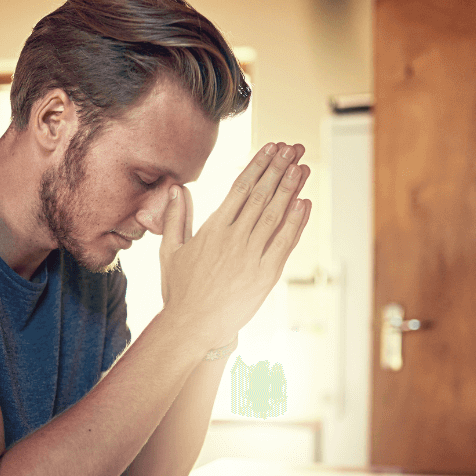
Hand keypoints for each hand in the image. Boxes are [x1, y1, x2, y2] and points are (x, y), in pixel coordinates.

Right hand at [158, 142, 311, 350]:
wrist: (192, 327)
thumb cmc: (180, 291)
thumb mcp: (170, 251)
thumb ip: (176, 217)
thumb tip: (177, 188)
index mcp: (212, 229)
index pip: (240, 188)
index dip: (258, 165)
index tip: (271, 148)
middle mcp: (233, 239)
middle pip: (261, 195)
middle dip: (279, 169)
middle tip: (293, 148)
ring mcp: (250, 257)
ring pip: (274, 215)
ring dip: (291, 189)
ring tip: (303, 167)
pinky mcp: (264, 276)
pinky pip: (284, 244)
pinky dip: (296, 223)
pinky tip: (305, 203)